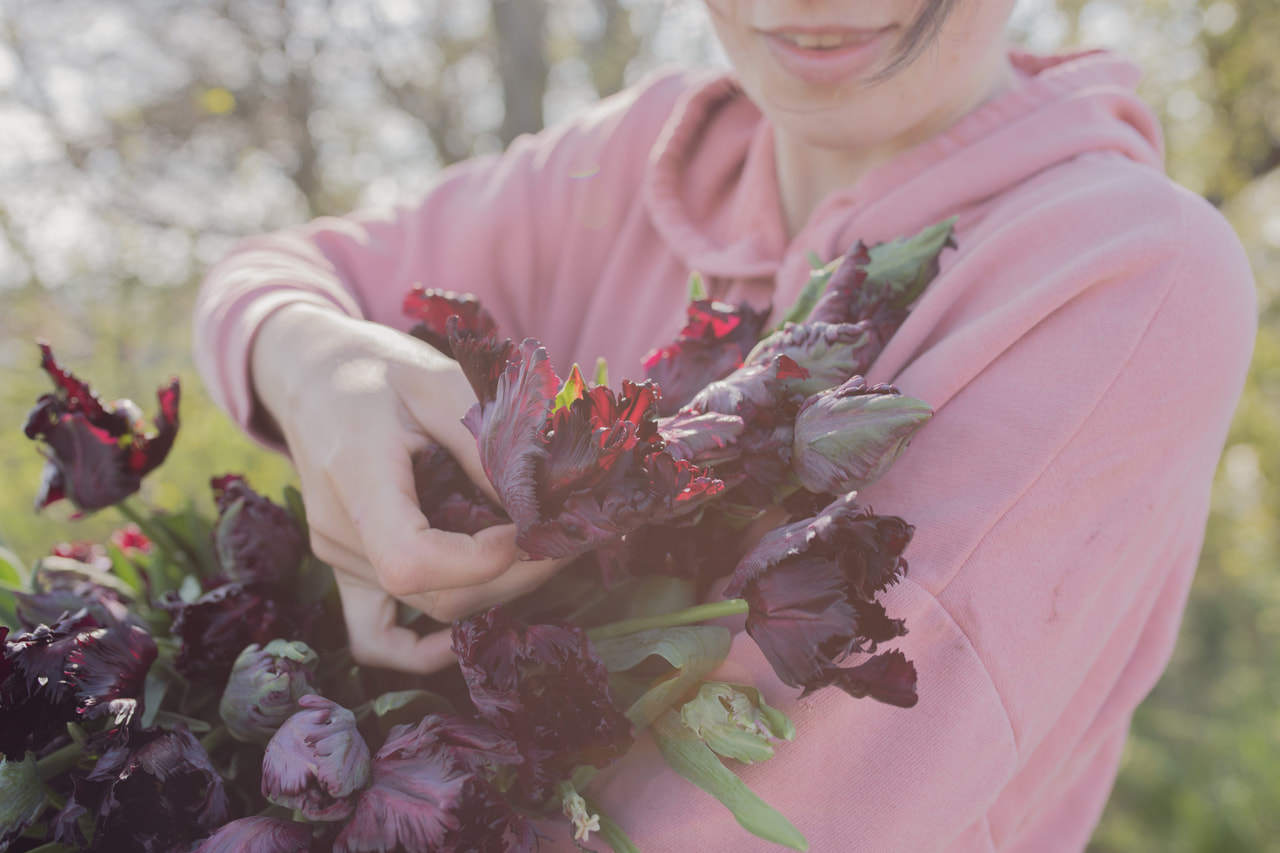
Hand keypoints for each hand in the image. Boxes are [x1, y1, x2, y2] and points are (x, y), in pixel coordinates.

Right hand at [251, 304, 565, 672]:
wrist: (312, 376)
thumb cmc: (379, 371)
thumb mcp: (441, 384)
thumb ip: (487, 444)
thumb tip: (541, 503)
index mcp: (357, 477)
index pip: (412, 560)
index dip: (481, 563)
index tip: (531, 529)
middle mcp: (340, 530)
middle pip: (432, 594)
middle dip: (514, 576)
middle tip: (567, 539)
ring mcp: (338, 556)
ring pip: (424, 608)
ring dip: (493, 592)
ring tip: (542, 553)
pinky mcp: (345, 567)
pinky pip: (374, 635)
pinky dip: (420, 649)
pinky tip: (466, 634)